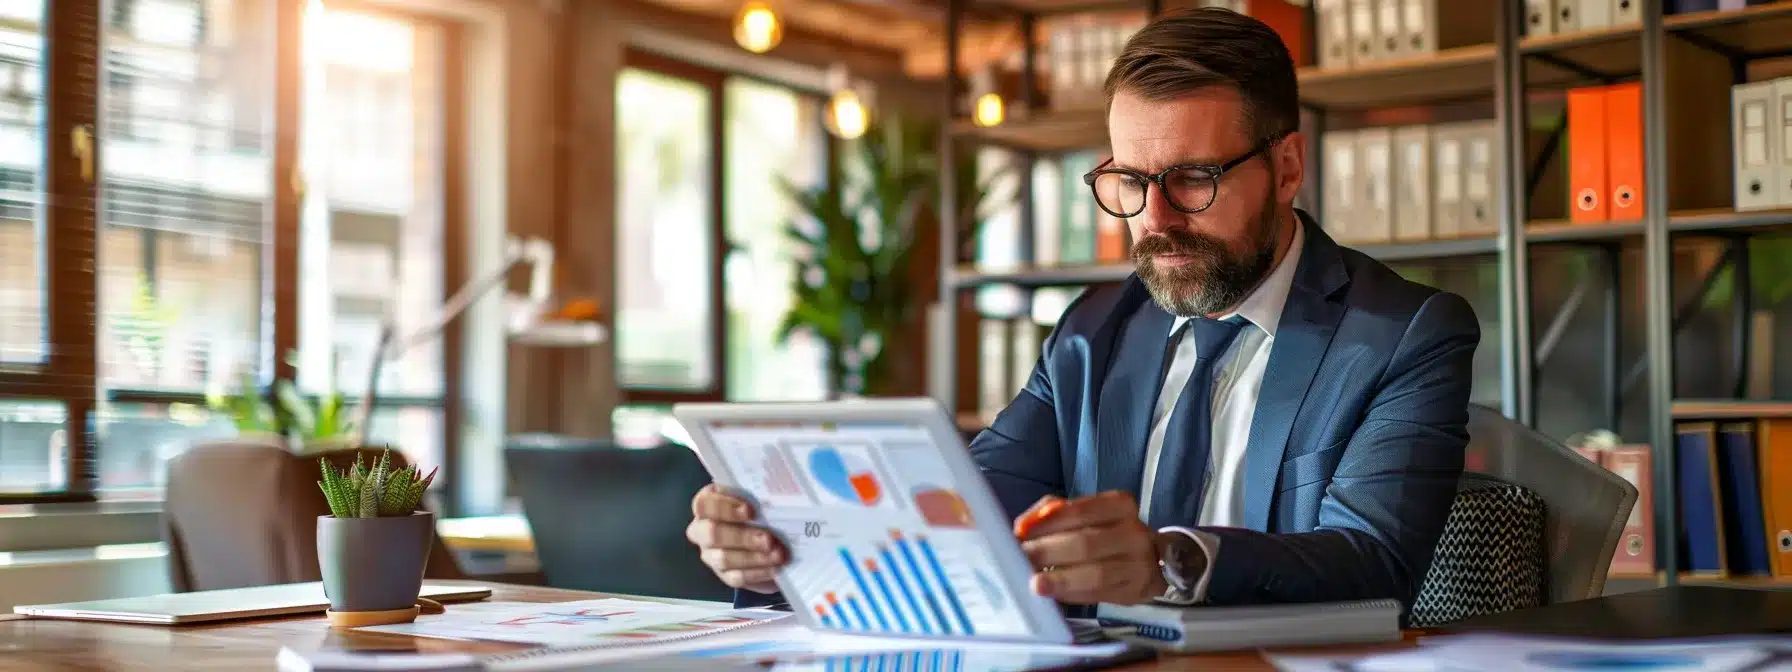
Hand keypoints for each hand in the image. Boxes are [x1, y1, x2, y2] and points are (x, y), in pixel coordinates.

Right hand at [685, 484, 786, 593]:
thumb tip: (775, 496)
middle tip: (768, 538)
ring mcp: (711, 554)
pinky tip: (774, 568)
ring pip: (723, 558)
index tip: (750, 511)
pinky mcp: (724, 574)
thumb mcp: (760, 499)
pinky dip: (757, 572)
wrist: (774, 538)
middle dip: (742, 536)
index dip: (725, 507)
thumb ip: (759, 496)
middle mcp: (702, 529)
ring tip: (777, 554)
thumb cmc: (763, 511)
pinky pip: (736, 577)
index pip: (704, 504)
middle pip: (711, 533)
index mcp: (708, 504)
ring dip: (753, 557)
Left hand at [1015, 491, 1168, 605]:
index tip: (1020, 534)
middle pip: (1085, 543)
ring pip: (1095, 574)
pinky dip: (1073, 595)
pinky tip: (1056, 594)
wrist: (1148, 560)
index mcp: (1120, 505)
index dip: (1047, 523)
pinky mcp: (1135, 591)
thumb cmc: (1106, 532)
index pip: (1078, 511)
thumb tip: (1024, 526)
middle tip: (1023, 560)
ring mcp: (1139, 564)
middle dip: (1048, 553)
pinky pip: (1100, 594)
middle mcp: (1134, 532)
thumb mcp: (1085, 513)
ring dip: (1060, 579)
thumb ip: (1051, 513)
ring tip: (1036, 583)